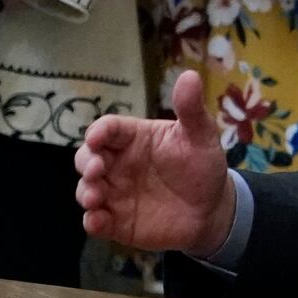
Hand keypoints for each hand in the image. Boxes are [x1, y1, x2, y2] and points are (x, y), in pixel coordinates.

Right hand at [75, 69, 238, 253]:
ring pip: (87, 189)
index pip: (108, 129)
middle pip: (88, 157)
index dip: (99, 132)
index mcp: (134, 138)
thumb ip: (190, 110)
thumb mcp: (201, 136)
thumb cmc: (202, 166)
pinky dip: (92, 221)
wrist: (213, 209)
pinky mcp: (117, 221)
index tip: (97, 137)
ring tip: (95, 197)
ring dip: (85, 192)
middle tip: (96, 170)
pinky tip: (98, 220)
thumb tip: (189, 76)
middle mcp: (118, 164)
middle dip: (86, 162)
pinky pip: (96, 221)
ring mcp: (115, 193)